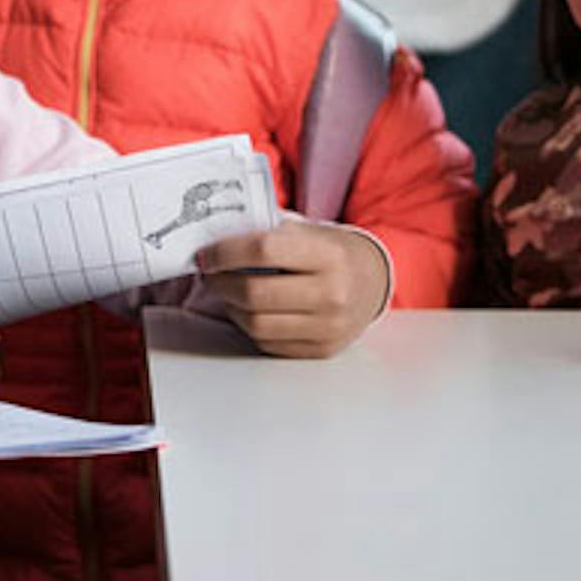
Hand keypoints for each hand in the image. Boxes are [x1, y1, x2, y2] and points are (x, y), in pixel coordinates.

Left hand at [193, 223, 389, 358]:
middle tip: (210, 273)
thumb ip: (270, 232)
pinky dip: (248, 325)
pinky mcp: (320, 349)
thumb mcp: (311, 231)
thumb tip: (218, 238)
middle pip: (254, 293)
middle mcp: (331, 292)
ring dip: (230, 306)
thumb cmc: (333, 252)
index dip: (225, 252)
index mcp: (328, 254)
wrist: (373, 282)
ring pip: (256, 323)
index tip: (207, 254)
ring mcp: (327, 326)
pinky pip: (268, 342)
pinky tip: (247, 309)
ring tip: (227, 291)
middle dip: (220, 282)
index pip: (263, 250)